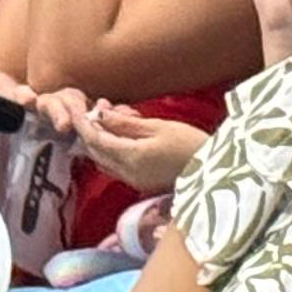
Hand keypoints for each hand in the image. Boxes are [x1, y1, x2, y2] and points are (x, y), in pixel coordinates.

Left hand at [62, 95, 207, 195]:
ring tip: (110, 119)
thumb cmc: (190, 143)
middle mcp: (127, 173)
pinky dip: (112, 150)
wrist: (214, 170)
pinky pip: (116, 166)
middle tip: (96, 108)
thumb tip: (100, 115)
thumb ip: (125, 124)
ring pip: (104, 160)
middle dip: (91, 130)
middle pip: (95, 151)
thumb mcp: (158, 127)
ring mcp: (133, 181)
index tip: (77, 107)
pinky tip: (122, 135)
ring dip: (100, 141)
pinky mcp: (141, 183)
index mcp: (131, 157)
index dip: (83, 123)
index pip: (95, 140)